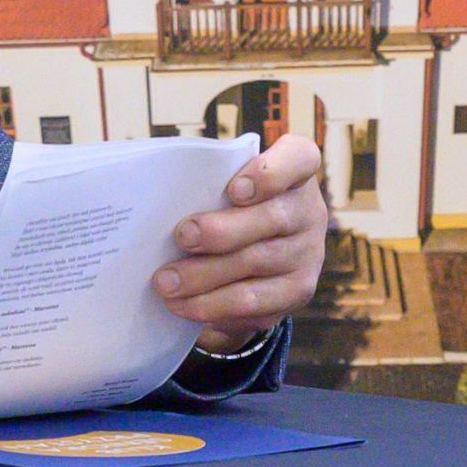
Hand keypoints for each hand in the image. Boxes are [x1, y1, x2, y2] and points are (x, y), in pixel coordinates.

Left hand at [153, 135, 327, 353]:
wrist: (263, 246)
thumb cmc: (234, 203)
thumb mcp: (228, 182)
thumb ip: (208, 183)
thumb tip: (158, 200)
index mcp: (296, 170)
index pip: (298, 160)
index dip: (270, 174)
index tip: (234, 189)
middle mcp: (309, 211)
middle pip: (271, 219)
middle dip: (221, 231)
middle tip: (182, 237)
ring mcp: (308, 254)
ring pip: (257, 265)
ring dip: (205, 277)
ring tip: (166, 283)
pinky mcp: (296, 293)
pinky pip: (255, 304)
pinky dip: (214, 306)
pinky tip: (184, 305)